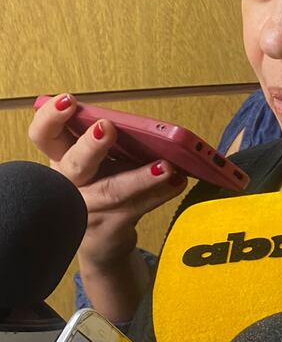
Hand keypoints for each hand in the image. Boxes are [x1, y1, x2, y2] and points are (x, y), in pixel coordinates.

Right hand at [29, 94, 186, 319]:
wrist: (102, 240)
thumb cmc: (100, 189)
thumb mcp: (97, 164)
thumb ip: (109, 144)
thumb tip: (148, 128)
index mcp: (63, 159)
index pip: (44, 136)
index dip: (50, 118)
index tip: (69, 100)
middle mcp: (70, 185)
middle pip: (74, 164)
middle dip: (90, 146)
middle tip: (106, 128)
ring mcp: (89, 209)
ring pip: (112, 191)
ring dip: (140, 177)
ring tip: (165, 166)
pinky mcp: (111, 228)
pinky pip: (137, 208)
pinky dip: (160, 194)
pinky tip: (177, 182)